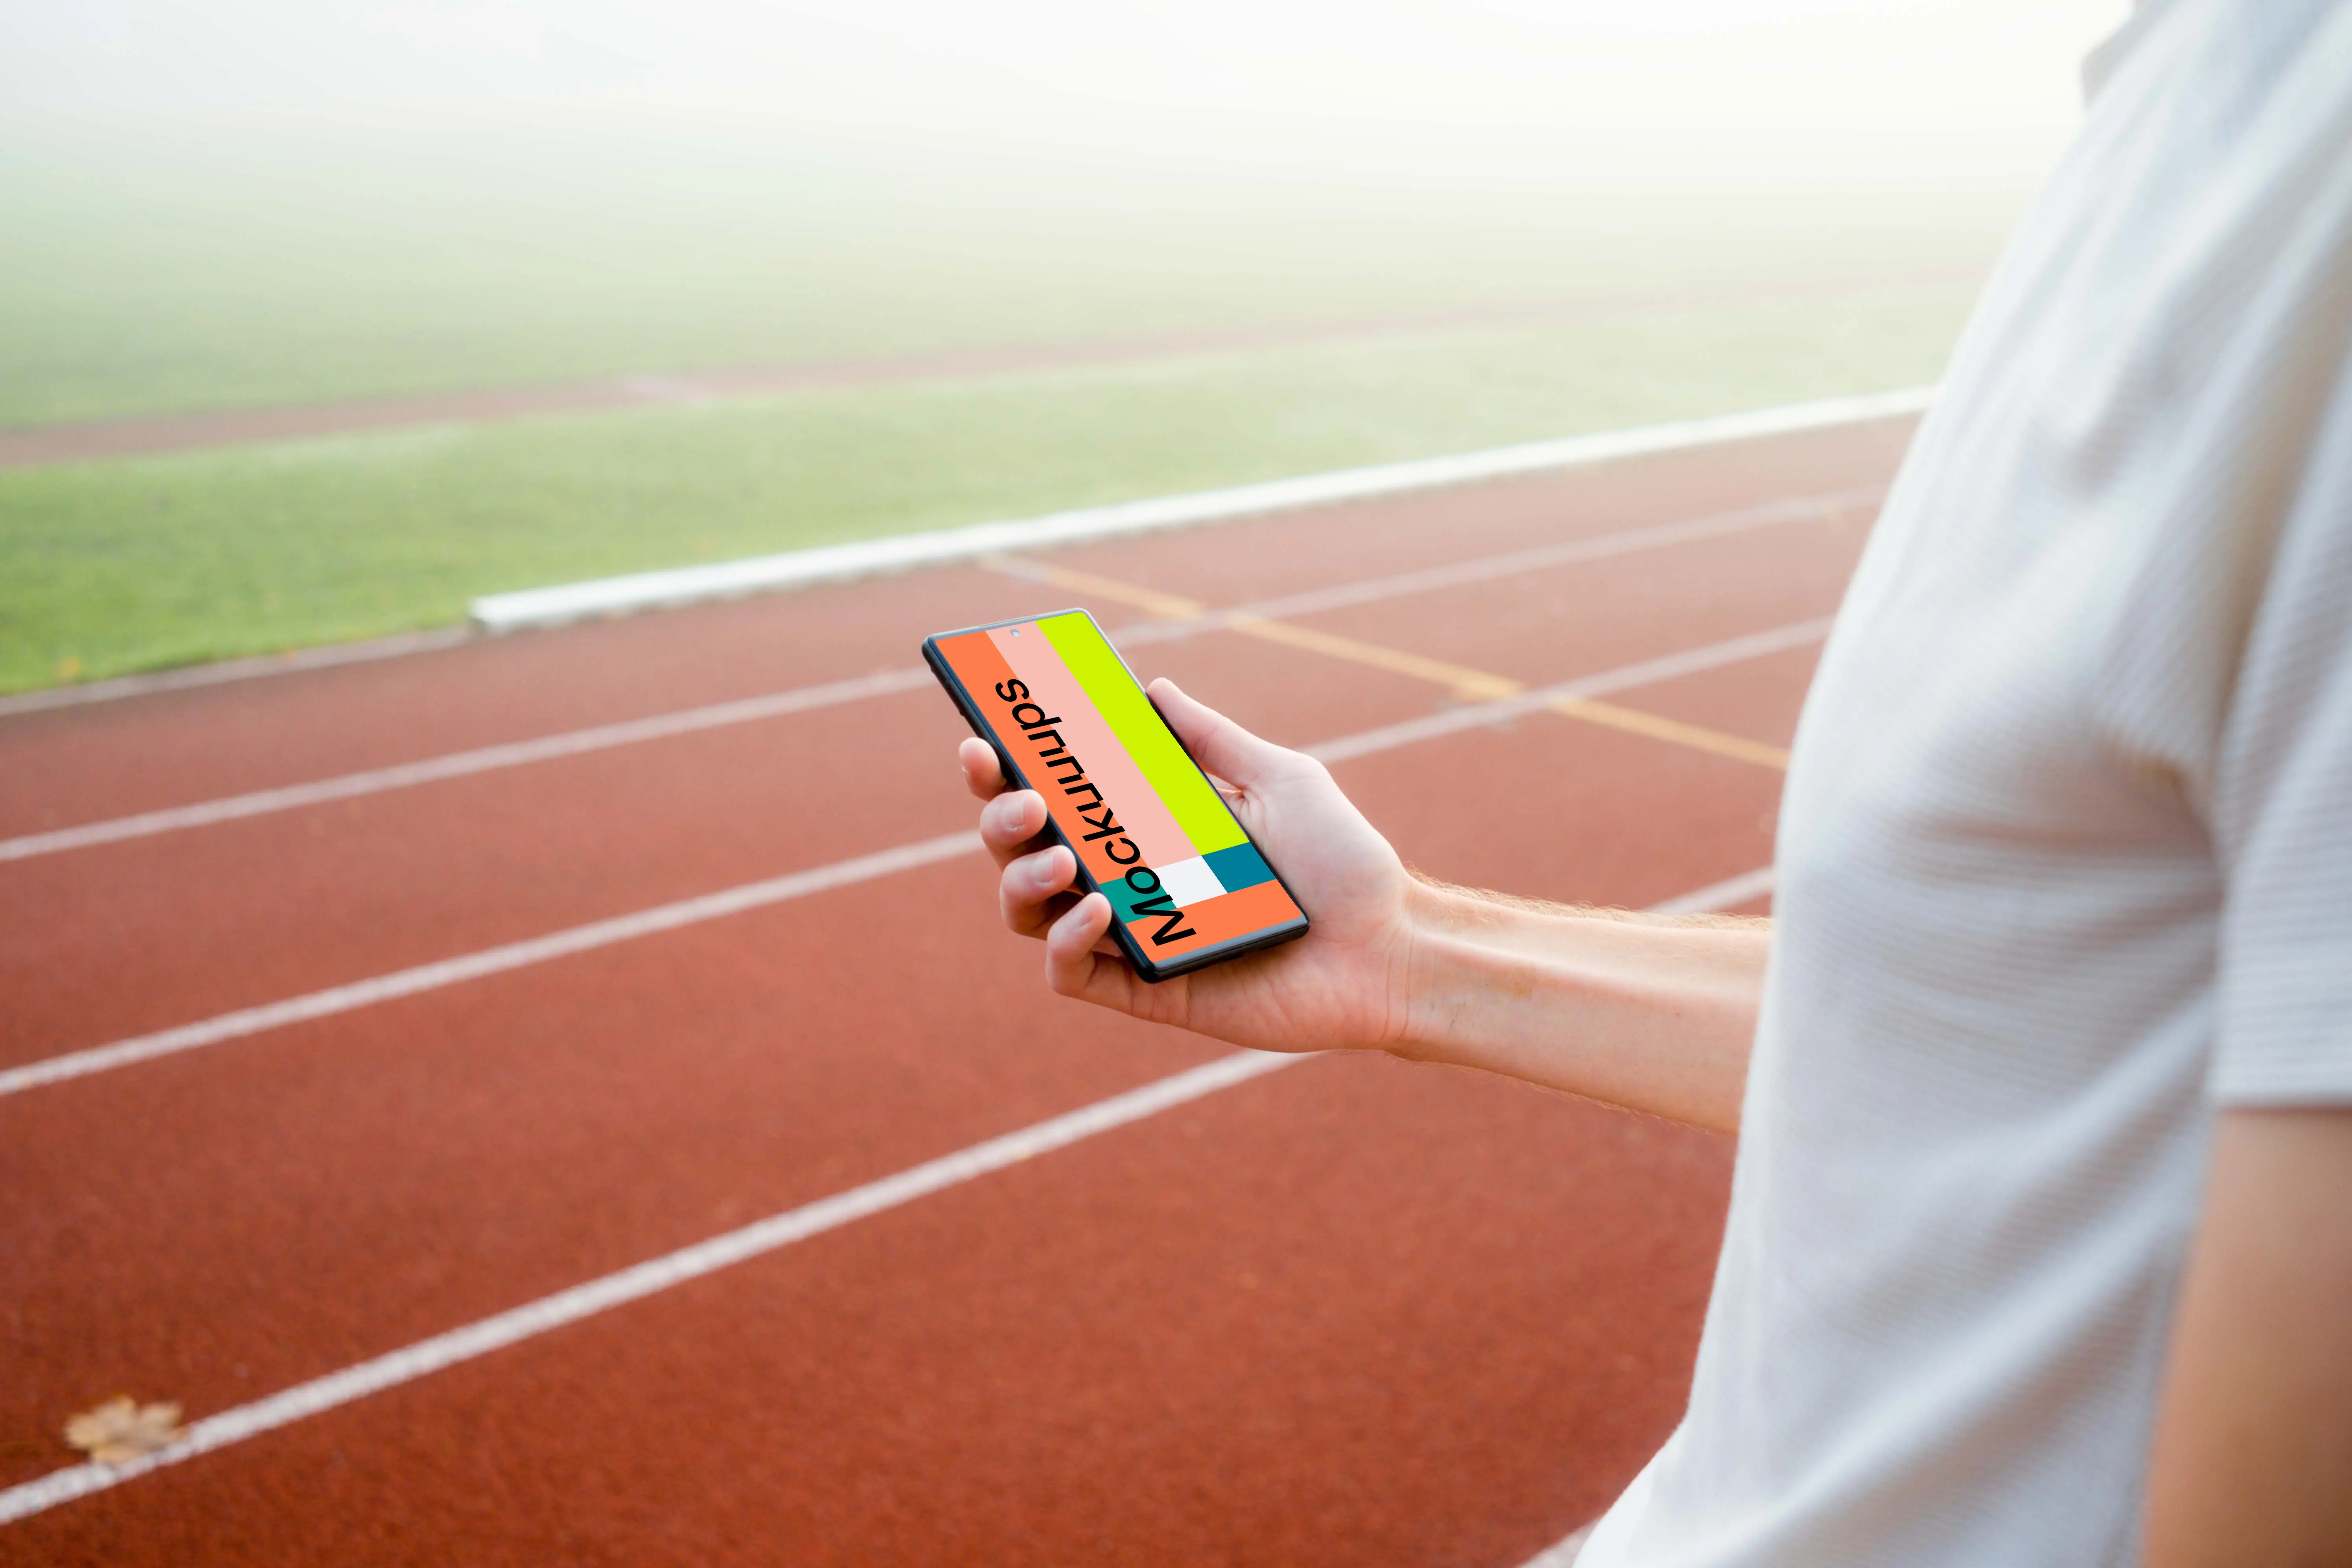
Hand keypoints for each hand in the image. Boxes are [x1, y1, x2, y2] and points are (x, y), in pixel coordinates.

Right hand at [959, 677, 1416, 1052]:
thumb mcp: (1281, 778)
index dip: (1006, 771)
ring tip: (1060, 854)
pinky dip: (1066, 940)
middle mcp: (1127, 881)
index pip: (1057, 797)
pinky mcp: (1148, 992)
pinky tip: (1096, 907)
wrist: (1392, 946)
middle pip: (1021, 851)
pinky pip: (1071, 974)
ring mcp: (1132, 939)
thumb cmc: (1345, 863)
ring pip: (1029, 912)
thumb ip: (1212, 738)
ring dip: (1022, 877)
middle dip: (1002, 819)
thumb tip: (1152, 688)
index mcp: (1147, 828)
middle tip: (1025, 798)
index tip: (985, 740)